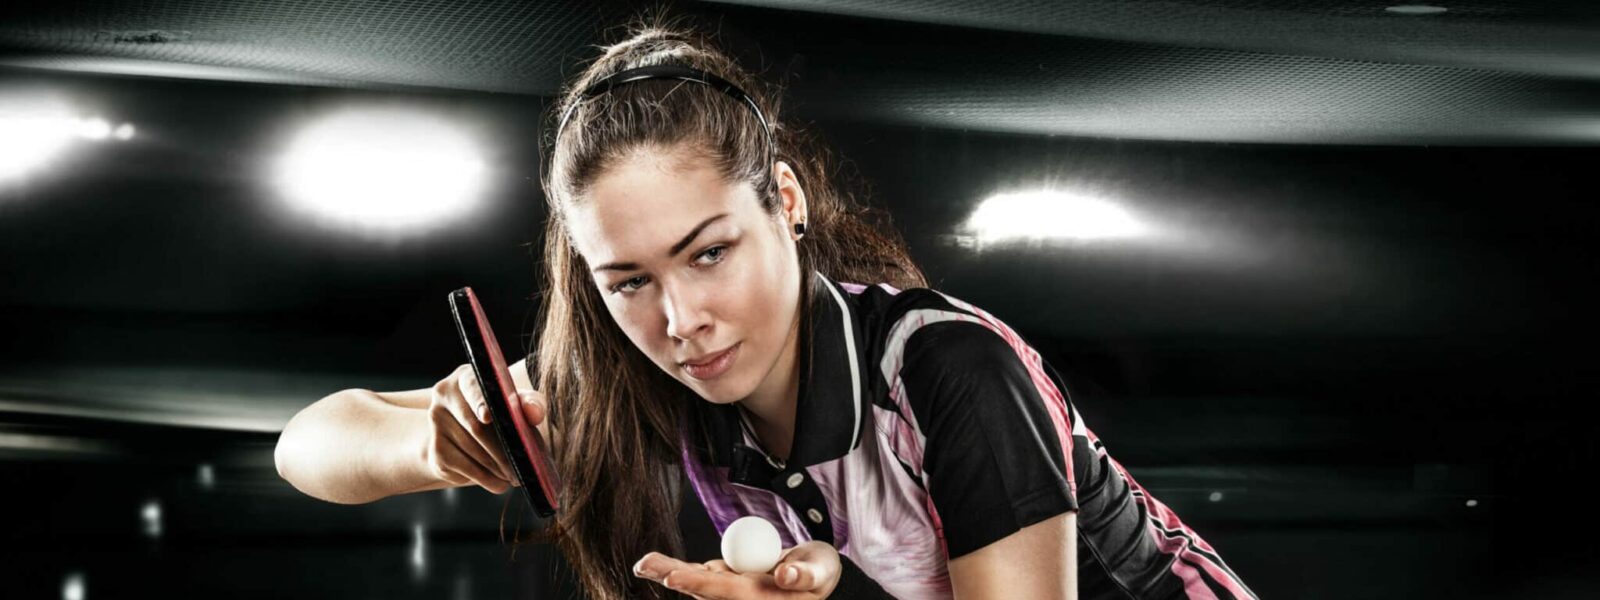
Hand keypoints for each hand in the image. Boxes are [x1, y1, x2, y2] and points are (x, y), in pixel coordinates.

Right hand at [418, 363, 546, 493]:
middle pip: (475, 427)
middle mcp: (444, 395)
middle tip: (521, 466)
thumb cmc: (501, 413)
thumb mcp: (516, 404)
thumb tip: (534, 412)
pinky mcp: (436, 451)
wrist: (469, 436)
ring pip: (472, 451)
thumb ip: (530, 403)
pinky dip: (487, 479)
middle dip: (501, 450)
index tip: (487, 417)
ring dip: (497, 468)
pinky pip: (466, 469)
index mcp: (465, 377)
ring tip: (516, 475)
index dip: (479, 402)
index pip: (472, 387)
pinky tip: (501, 482)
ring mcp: (436, 423)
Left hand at [633, 540, 841, 598]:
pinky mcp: (728, 580)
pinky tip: (666, 565)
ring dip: (670, 570)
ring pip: (695, 579)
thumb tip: (784, 574)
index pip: (723, 590)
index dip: (697, 581)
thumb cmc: (820, 574)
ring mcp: (731, 589)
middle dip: (670, 573)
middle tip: (643, 564)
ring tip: (645, 563)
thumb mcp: (820, 571)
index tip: (674, 576)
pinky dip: (686, 568)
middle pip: (699, 586)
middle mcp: (739, 597)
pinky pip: (703, 573)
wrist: (819, 578)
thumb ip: (805, 575)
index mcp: (758, 597)